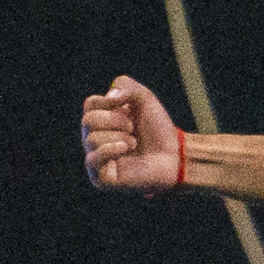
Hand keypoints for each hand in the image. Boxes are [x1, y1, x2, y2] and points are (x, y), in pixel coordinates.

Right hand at [82, 75, 180, 192]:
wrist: (175, 156)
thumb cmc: (158, 129)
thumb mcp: (144, 98)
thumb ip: (126, 85)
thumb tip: (109, 97)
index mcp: (100, 121)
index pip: (90, 104)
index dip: (108, 101)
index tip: (127, 105)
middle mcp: (93, 139)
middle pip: (89, 120)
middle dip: (115, 120)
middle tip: (132, 127)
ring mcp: (97, 159)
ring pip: (92, 139)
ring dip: (119, 136)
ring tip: (134, 143)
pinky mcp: (101, 178)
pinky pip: (92, 160)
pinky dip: (109, 150)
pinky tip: (126, 148)